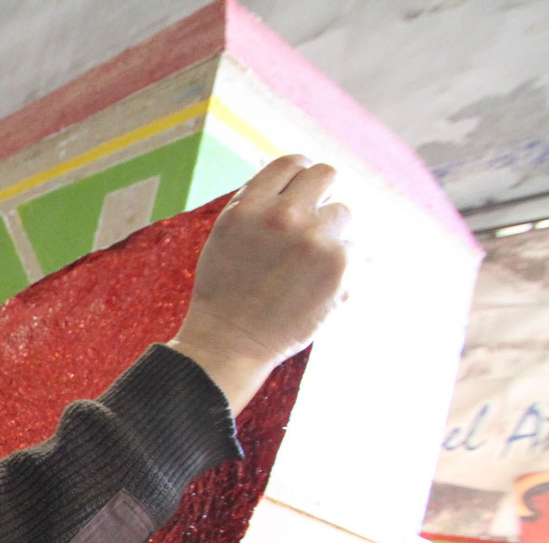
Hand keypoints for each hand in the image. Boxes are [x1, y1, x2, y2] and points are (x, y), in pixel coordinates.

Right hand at [170, 155, 349, 412]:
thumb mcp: (227, 235)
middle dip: (322, 193)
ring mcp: (315, 239)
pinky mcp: (340, 264)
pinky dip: (339, 265)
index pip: (291, 163)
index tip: (301, 188)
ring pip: (344, 212)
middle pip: (326, 175)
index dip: (299, 173)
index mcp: (249, 207)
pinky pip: (354, 248)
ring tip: (306, 264)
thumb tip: (297, 174)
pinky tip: (314, 284)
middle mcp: (283, 216)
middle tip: (313, 217)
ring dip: (330, 233)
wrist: (231, 341)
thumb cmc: (226, 291)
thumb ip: (257, 203)